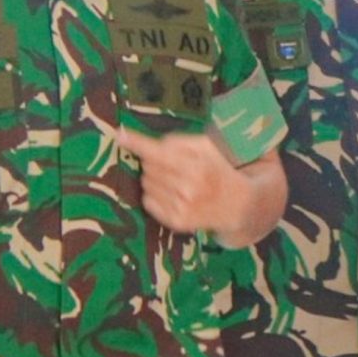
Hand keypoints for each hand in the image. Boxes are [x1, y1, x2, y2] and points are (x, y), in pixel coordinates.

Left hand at [116, 125, 240, 236]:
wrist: (237, 205)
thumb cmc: (218, 170)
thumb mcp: (207, 147)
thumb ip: (180, 141)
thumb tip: (151, 143)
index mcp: (197, 166)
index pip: (159, 152)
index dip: (137, 143)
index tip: (120, 134)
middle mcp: (188, 188)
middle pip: (148, 167)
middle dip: (153, 161)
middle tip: (172, 165)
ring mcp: (181, 207)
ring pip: (145, 184)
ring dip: (154, 179)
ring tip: (174, 181)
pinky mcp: (176, 222)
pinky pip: (147, 202)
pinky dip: (154, 195)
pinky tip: (172, 195)